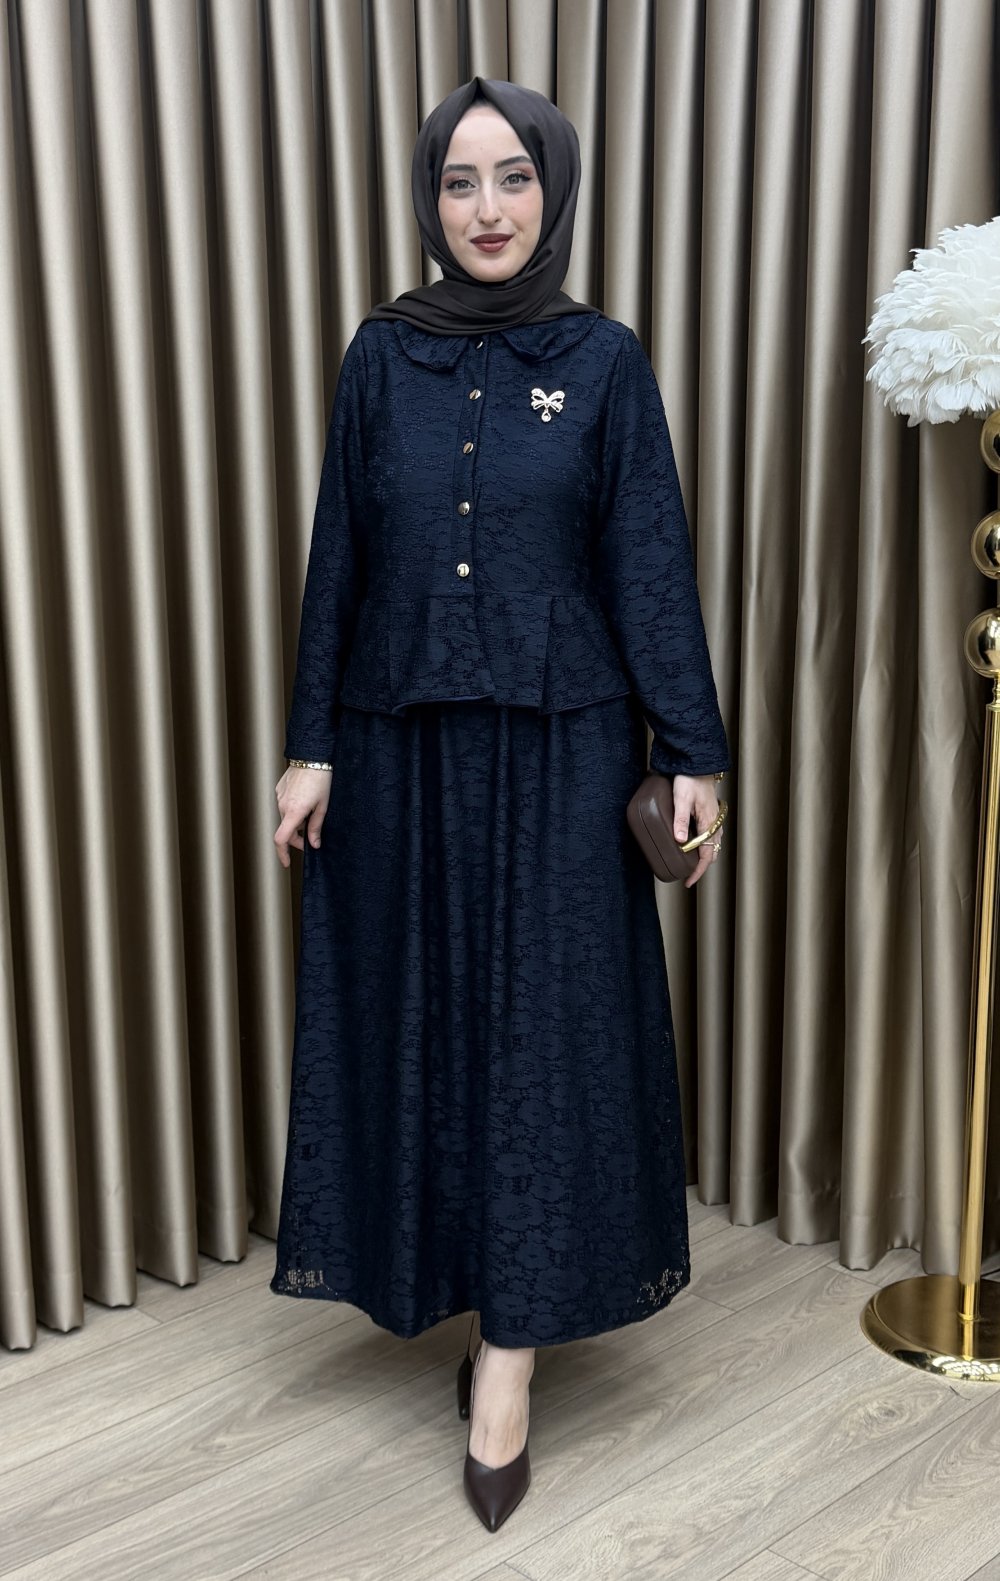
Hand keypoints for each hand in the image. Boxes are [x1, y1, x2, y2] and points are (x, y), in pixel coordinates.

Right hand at [274, 765, 331, 866]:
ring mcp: (279, 797)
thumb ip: (316, 827)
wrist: (312, 755)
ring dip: (296, 822)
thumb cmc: (322, 779)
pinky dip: (293, 810)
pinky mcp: (279, 789)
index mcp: (293, 812)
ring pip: (286, 817)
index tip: (287, 863)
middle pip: (286, 830)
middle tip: (312, 839)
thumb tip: (314, 844)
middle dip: (297, 838)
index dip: (283, 854)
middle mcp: (282, 805)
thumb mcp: (323, 806)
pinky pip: (285, 805)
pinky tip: (306, 800)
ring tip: (312, 812)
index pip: (281, 839)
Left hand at [672, 774, 722, 888]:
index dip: (698, 871)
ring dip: (703, 855)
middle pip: (711, 852)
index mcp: (709, 823)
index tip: (688, 881)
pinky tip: (692, 843)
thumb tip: (679, 840)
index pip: (706, 855)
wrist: (699, 763)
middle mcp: (715, 823)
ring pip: (713, 844)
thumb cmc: (690, 779)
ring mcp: (715, 818)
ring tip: (689, 862)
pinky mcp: (711, 814)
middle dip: (701, 866)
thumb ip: (680, 819)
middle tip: (687, 874)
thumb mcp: (681, 799)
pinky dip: (704, 844)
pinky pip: (711, 835)